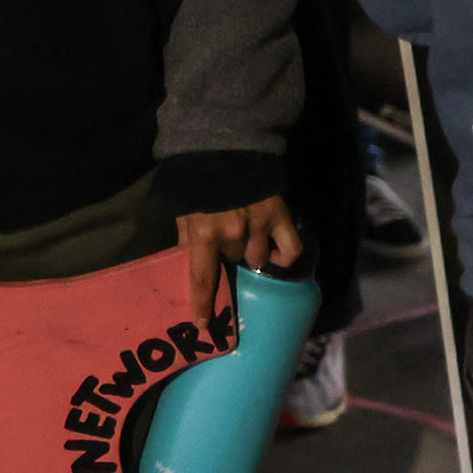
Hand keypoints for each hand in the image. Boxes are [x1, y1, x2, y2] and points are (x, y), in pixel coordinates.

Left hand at [175, 194, 301, 336]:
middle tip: (223, 243)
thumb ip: (185, 237)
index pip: (202, 277)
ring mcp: (259, 225)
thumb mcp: (182, 209)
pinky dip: (281, 256)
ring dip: (250, 255)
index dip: (203, 303)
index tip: (203, 324)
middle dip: (226, 258)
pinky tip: (272, 252)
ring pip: (257, 260)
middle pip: (232, 264)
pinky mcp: (279, 216)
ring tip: (244, 239)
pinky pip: (289, 250)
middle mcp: (233, 233)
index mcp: (203, 232)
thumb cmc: (197, 180)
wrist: (225, 147)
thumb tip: (185, 263)